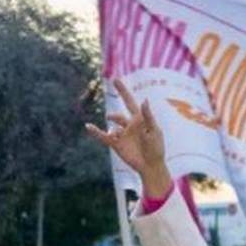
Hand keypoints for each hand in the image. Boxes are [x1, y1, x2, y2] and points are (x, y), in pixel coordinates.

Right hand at [85, 78, 171, 197]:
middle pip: (118, 114)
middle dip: (114, 110)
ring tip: (115, 131)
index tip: (115, 80)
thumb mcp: (154, 131)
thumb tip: (144, 99)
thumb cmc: (156, 148)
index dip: (123, 91)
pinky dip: (96, 131)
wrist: (151, 165)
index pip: (130, 102)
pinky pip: (103, 136)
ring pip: (113, 126)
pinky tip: (89, 127)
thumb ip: (148, 116)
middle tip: (111, 103)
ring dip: (113, 127)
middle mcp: (129, 125)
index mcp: (140, 120)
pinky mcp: (116, 144)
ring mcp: (122, 134)